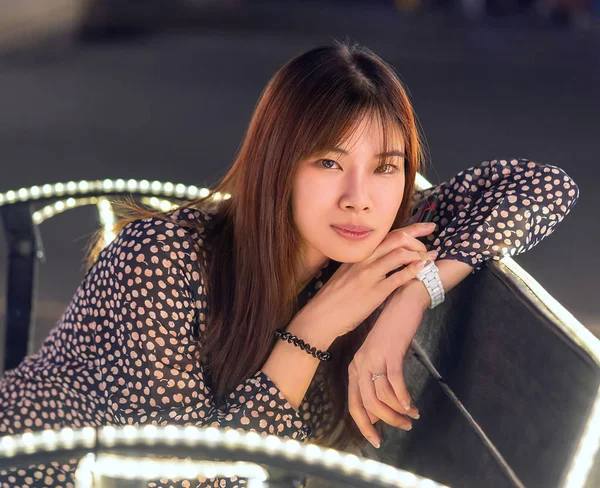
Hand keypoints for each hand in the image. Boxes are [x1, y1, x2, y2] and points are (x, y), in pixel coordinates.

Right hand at [299, 222, 437, 339]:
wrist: (320, 317)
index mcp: (357, 254)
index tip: (425, 228)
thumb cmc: (332, 298)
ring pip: (400, 254)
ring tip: (430, 258)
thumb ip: (362, 265)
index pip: (386, 234)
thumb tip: (382, 261)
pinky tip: (423, 269)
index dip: (410, 229)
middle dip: (418, 235)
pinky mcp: (374, 292)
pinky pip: (398, 277)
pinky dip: (413, 271)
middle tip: (431, 239)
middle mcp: (363, 260)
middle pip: (396, 239)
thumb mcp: (345, 274)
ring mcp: (369, 275)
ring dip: (420, 254)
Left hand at [347, 280, 429, 448]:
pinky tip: (412, 405)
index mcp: (355, 366)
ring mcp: (374, 358)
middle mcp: (360, 363)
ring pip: (382, 397)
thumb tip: (382, 408)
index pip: (354, 403)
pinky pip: (395, 383)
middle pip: (367, 404)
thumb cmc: (393, 331)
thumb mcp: (382, 356)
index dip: (364, 425)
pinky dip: (404, 397)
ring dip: (398, 411)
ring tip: (413, 416)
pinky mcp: (390, 352)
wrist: (403, 302)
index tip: (377, 440)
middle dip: (386, 421)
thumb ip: (378, 379)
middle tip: (404, 427)